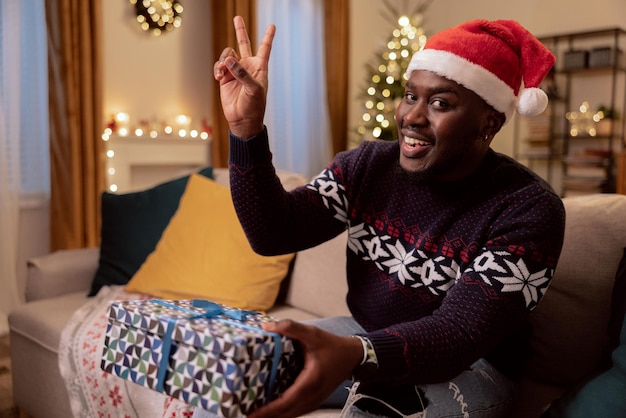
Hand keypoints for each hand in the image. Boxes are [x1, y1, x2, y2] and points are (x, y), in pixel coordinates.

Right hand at [213, 16, 275, 138]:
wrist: (242, 119)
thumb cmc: (254, 106)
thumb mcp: (253, 89)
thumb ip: (242, 73)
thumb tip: (229, 60)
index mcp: (259, 67)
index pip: (265, 48)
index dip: (268, 37)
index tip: (273, 26)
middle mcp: (247, 66)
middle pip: (244, 44)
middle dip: (240, 30)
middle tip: (237, 18)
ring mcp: (236, 71)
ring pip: (227, 55)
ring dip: (224, 61)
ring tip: (223, 72)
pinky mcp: (225, 78)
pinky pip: (219, 66)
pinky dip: (218, 69)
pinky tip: (219, 77)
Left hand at [248, 319, 363, 417]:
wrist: (353, 357)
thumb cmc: (333, 346)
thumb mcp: (313, 334)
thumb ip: (291, 328)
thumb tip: (267, 326)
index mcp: (311, 381)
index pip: (286, 401)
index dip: (268, 410)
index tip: (252, 412)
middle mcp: (313, 396)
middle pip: (286, 414)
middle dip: (266, 417)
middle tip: (245, 414)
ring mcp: (314, 401)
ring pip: (291, 415)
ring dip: (274, 416)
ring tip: (254, 414)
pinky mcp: (314, 401)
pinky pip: (296, 412)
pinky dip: (283, 413)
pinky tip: (271, 411)